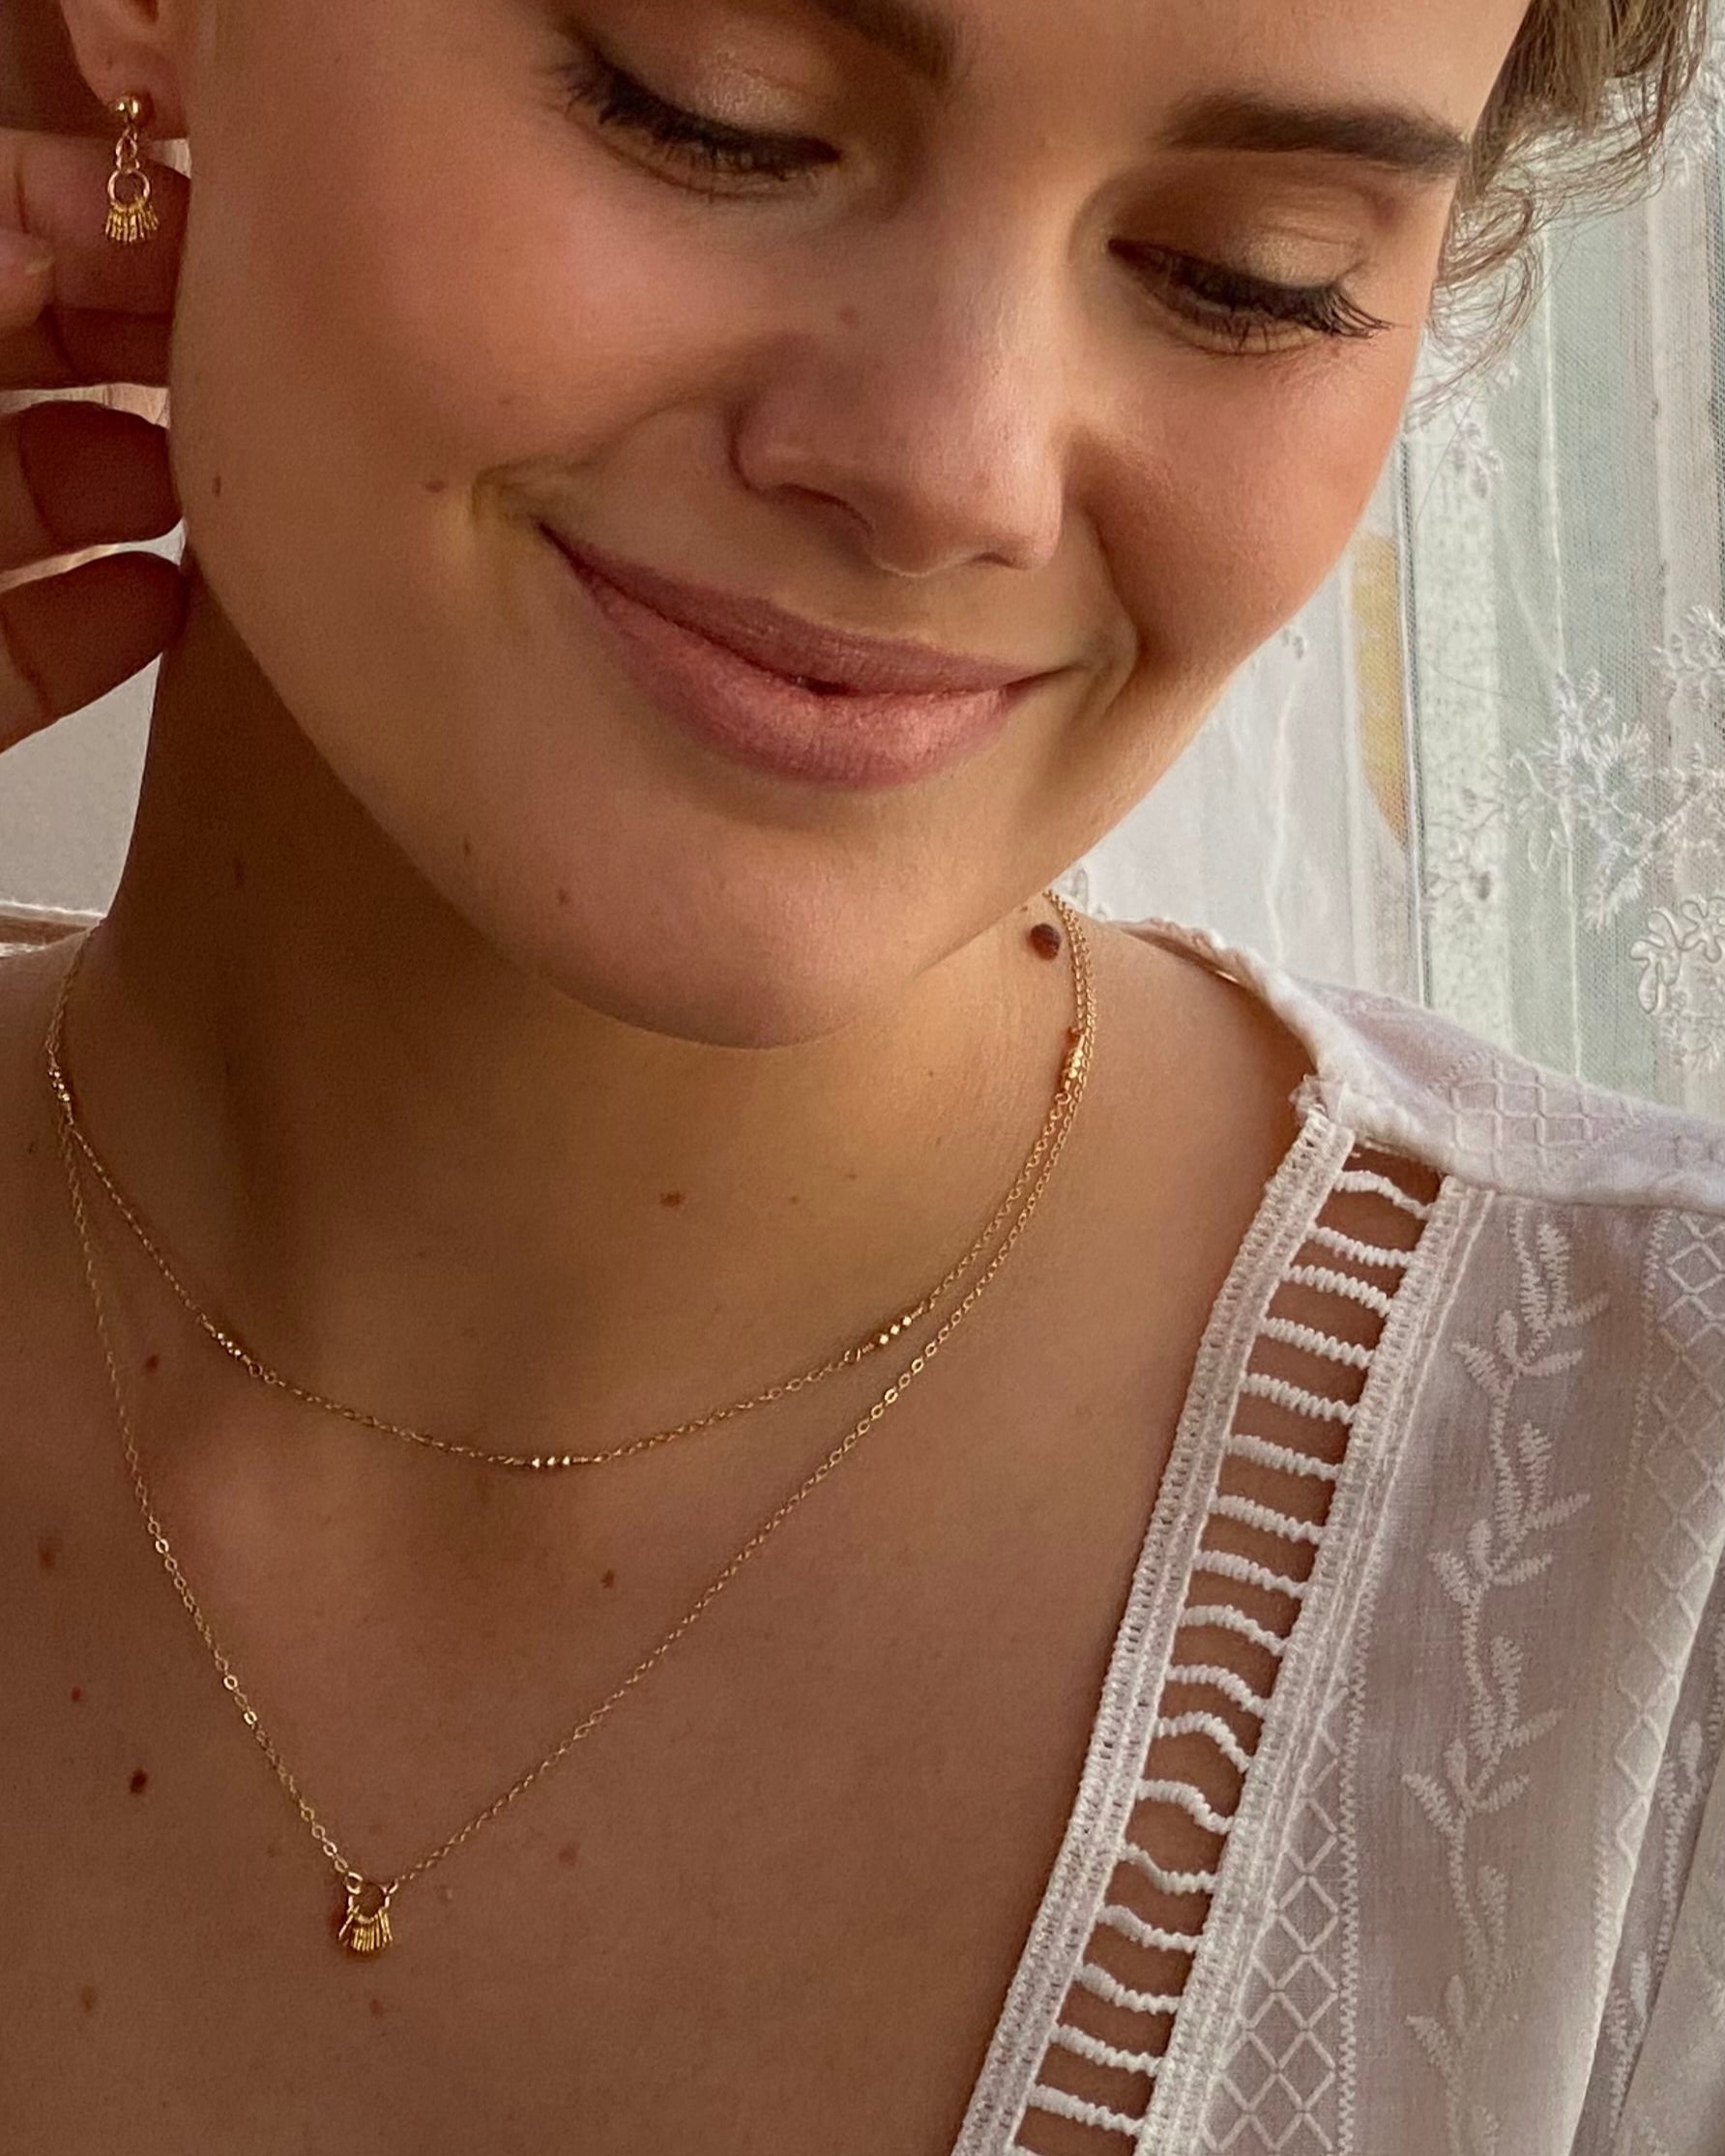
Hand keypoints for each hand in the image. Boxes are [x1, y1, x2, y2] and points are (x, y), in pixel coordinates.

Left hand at [0, 123, 186, 752]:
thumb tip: (64, 233)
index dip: (84, 217)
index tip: (194, 230)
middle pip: (36, 360)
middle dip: (144, 353)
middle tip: (245, 359)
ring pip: (50, 502)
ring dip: (146, 485)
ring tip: (232, 481)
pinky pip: (39, 649)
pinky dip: (111, 627)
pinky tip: (173, 606)